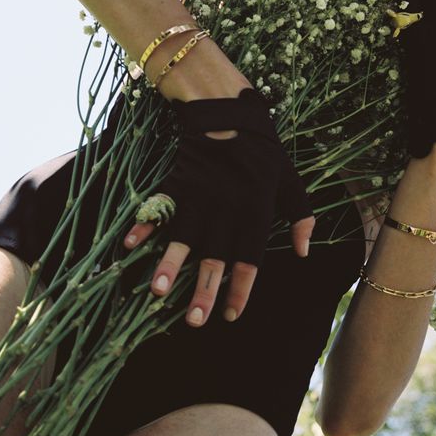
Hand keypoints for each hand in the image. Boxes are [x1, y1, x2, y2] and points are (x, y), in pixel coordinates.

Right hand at [123, 87, 314, 325]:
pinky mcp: (178, 184)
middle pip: (213, 260)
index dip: (240, 290)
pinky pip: (159, 209)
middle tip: (193, 321)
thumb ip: (302, 218)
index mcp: (255, 216)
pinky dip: (143, 225)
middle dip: (203, 292)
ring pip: (182, 239)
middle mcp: (226, 214)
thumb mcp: (292, 184)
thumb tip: (305, 253)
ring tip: (157, 292)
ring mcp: (199, 200)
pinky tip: (130, 245)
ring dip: (169, 266)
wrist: (231, 113)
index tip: (229, 316)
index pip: (249, 261)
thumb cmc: (265, 153)